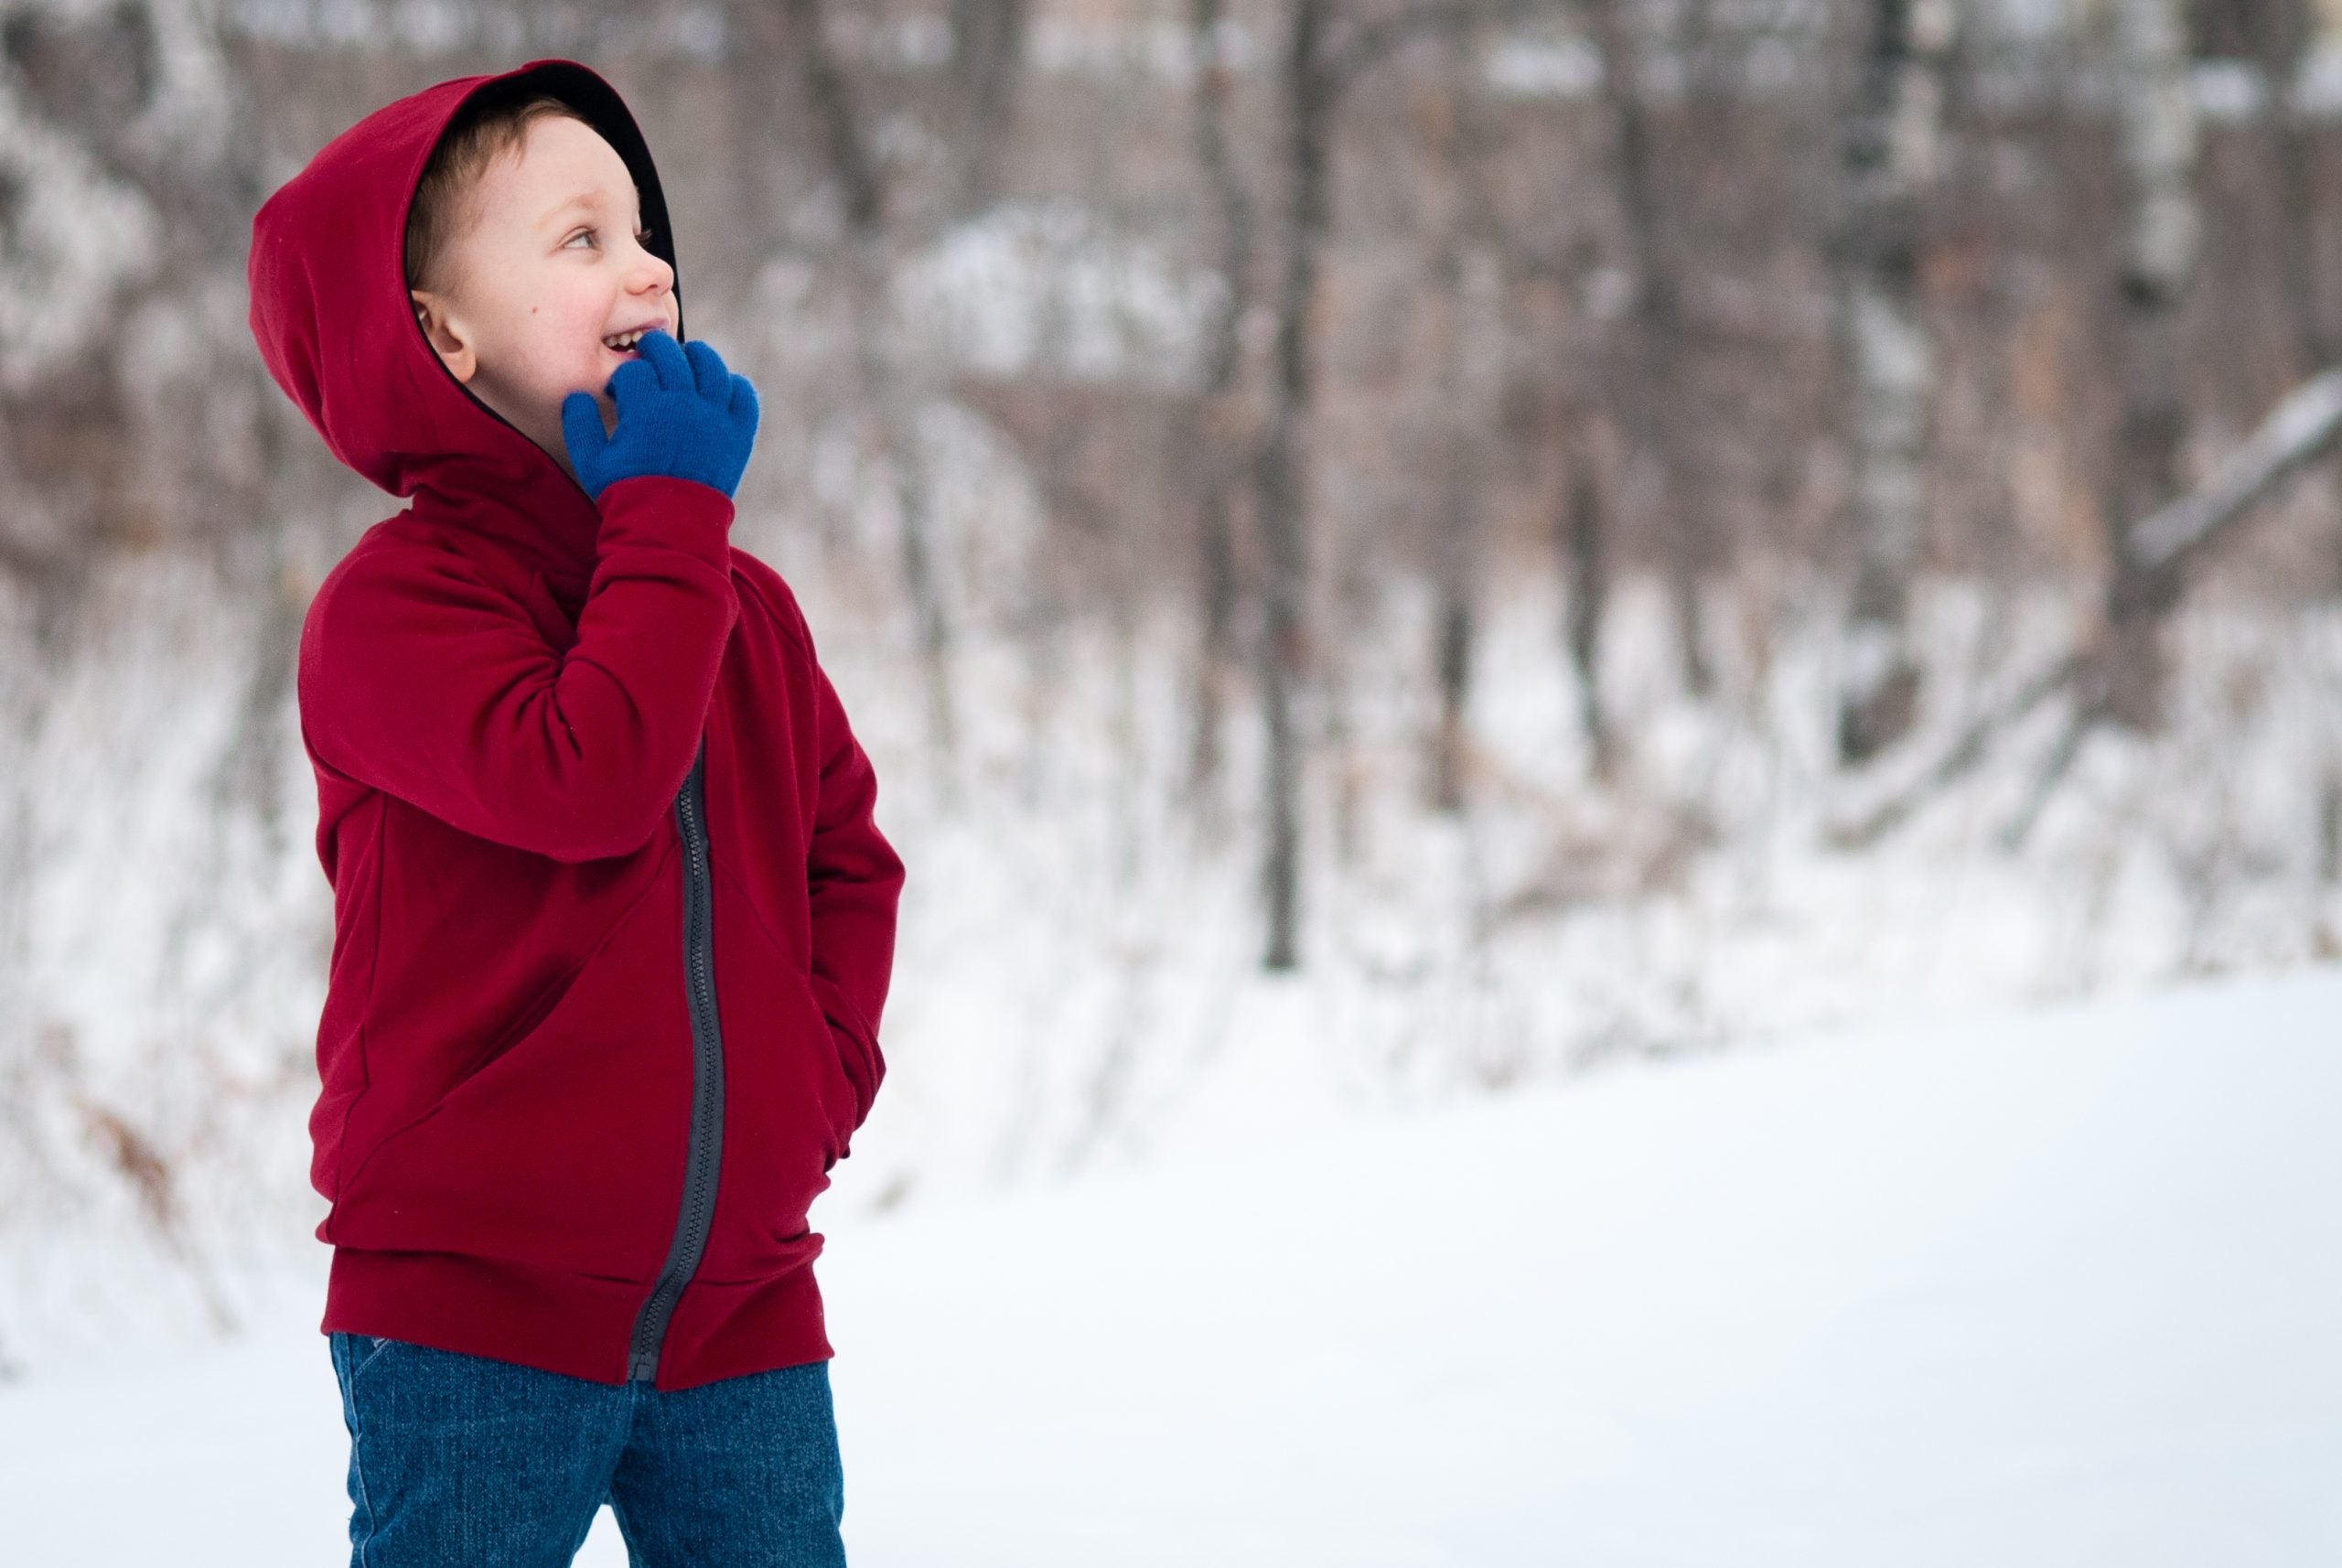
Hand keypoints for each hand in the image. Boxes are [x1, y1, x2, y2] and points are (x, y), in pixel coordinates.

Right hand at [561, 330, 759, 501]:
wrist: (670, 529)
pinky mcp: (738, 435)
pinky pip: (744, 396)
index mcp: (646, 408)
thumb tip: (576, 396)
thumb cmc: (626, 495)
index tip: (620, 393)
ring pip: (712, 367)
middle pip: (671, 354)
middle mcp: (684, 405)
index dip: (623, 377)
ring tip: (688, 357)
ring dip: (698, 356)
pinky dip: (735, 385)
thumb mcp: (591, 462)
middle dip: (655, 349)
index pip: (634, 369)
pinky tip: (721, 386)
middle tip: (649, 354)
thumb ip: (579, 425)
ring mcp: (715, 418)